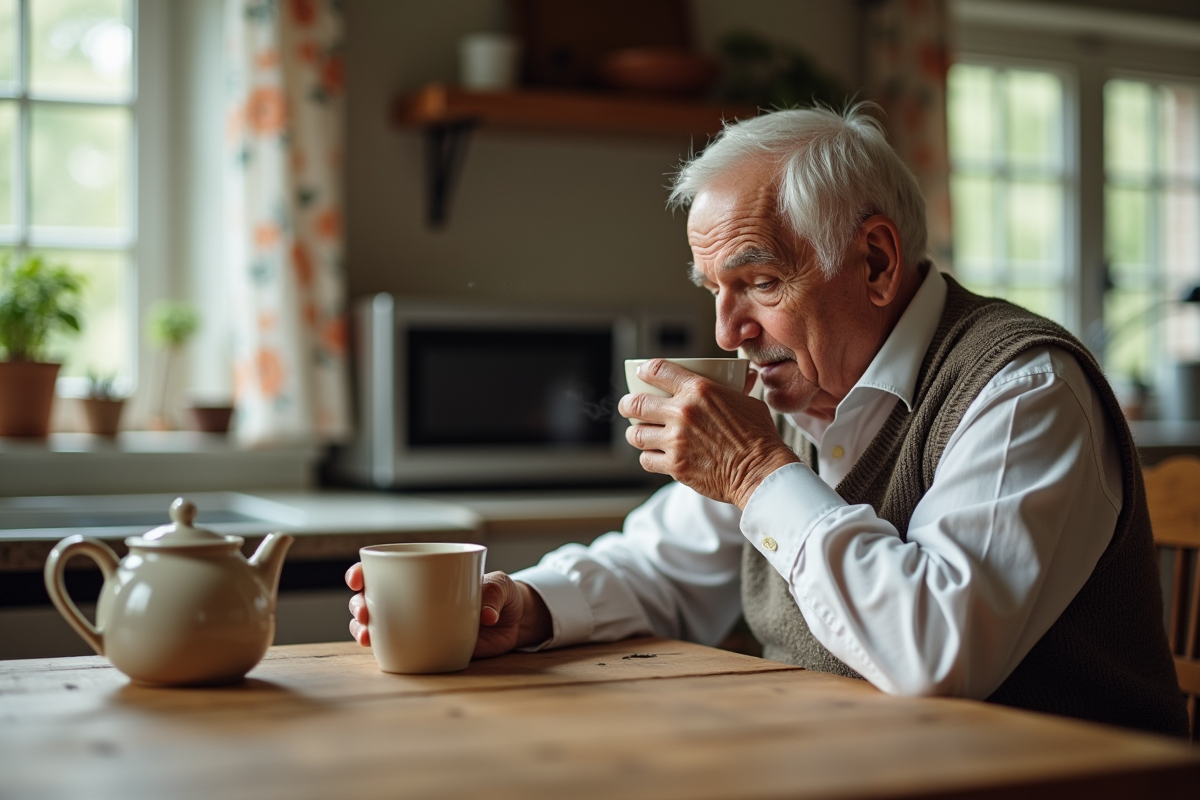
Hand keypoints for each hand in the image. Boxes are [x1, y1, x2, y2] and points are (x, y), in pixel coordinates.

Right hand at [345, 565, 552, 659]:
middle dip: (359, 603)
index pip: (386, 570)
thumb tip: (486, 616)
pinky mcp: (425, 647)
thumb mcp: (501, 585)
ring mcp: (417, 624)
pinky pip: (396, 648)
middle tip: (365, 611)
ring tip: (365, 634)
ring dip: (363, 628)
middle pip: (373, 598)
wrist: (515, 622)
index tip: (358, 577)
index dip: (364, 572)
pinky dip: (381, 649)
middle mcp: (413, 599)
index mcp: (425, 575)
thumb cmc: (502, 593)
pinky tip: (375, 650)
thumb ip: (494, 593)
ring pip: (377, 624)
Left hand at [617, 359, 799, 508]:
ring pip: (636, 434)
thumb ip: (735, 389)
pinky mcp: (675, 466)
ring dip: (636, 433)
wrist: (761, 472)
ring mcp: (676, 440)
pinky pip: (646, 460)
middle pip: (636, 404)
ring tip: (640, 434)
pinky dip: (649, 457)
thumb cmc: (759, 436)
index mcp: (699, 390)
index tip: (640, 374)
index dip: (644, 371)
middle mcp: (682, 412)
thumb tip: (745, 375)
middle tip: (628, 406)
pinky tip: (656, 456)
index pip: (657, 370)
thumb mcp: (748, 402)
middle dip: (628, 404)